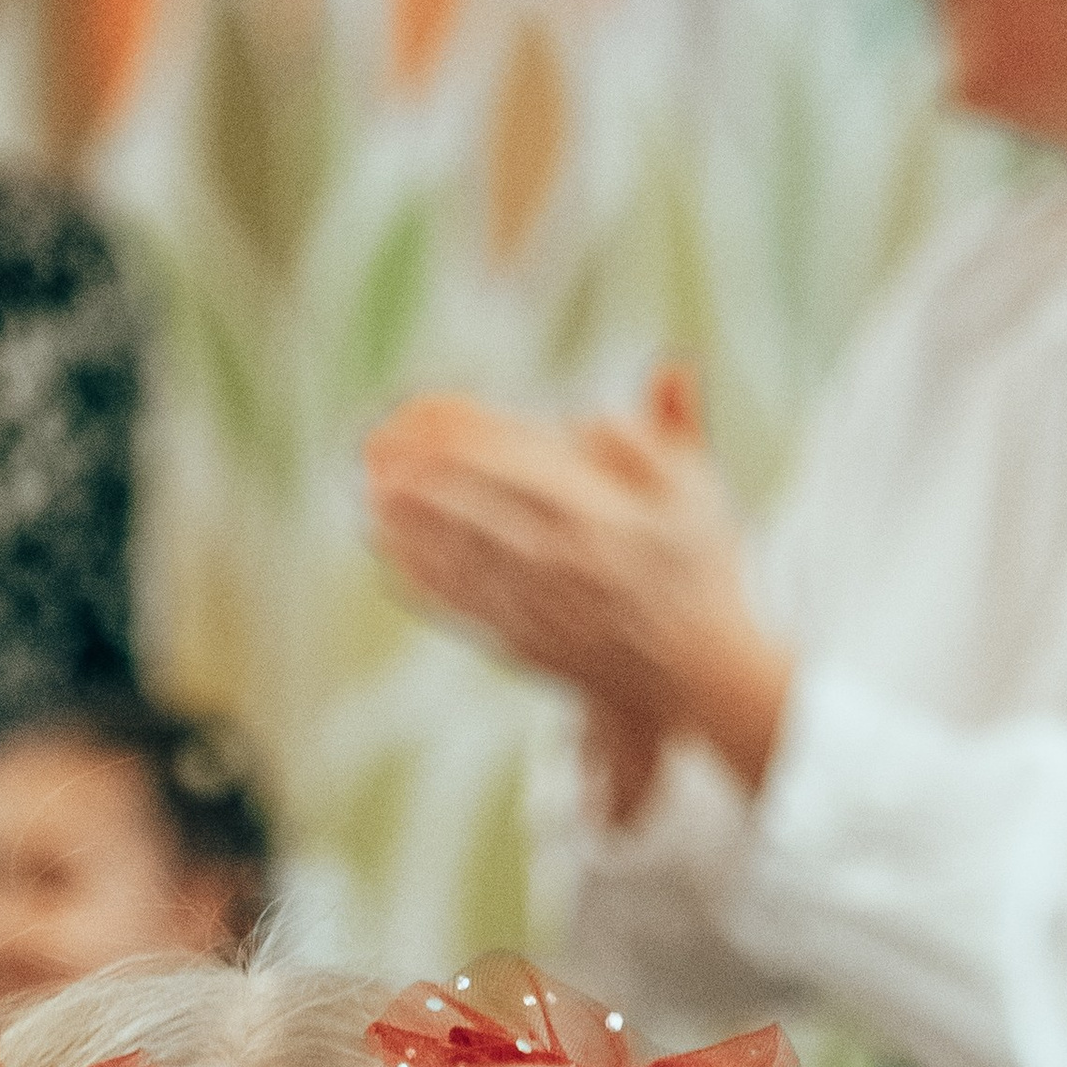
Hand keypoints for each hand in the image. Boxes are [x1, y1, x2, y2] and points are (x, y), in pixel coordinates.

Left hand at [363, 372, 793, 783]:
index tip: (425, 420)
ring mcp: (539, 609)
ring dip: (408, 529)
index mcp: (601, 520)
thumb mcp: (697, 488)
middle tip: (371, 453)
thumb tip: (626, 396)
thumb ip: (664, 432)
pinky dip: (421, 579)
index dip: (466, 447)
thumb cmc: (698, 567)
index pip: (518, 472)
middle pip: (475, 516)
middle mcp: (562, 566)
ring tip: (367, 494)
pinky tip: (390, 552)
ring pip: (458, 563)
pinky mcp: (523, 643)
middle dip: (420, 486)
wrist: (697, 670)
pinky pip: (461, 606)